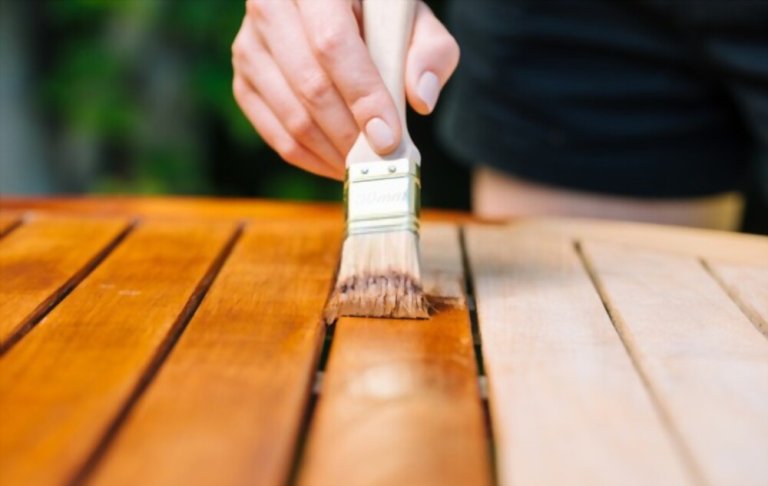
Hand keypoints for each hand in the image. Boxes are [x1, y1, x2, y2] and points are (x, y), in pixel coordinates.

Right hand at [232, 0, 459, 178]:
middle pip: (310, 86)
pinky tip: (340, 163)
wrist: (329, 8)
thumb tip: (421, 98)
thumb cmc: (376, 14)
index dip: (362, 96)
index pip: (333, 45)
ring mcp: (249, 48)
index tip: (388, 137)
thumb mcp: (411, 18)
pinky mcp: (243, 82)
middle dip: (351, 134)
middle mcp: (269, 9)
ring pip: (291, 116)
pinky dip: (311, 159)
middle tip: (383, 160)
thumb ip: (429, 51)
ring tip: (366, 166)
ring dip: (333, 152)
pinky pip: (275, 134)